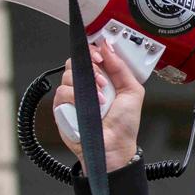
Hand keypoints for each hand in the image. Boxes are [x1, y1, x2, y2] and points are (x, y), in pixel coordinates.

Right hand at [52, 39, 143, 172]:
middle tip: (103, 79)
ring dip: (88, 83)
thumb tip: (108, 47)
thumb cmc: (124, 125)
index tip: (102, 55)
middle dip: (91, 65)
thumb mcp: (133, 91)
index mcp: (102, 79)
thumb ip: (121, 67)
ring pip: (68, 74)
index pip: (91, 56)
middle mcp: (86, 85)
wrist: (114, 147)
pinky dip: (76, 96)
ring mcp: (73, 96)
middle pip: (76, 61)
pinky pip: (62, 92)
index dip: (94, 51)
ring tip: (101, 97)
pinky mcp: (62, 108)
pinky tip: (91, 105)